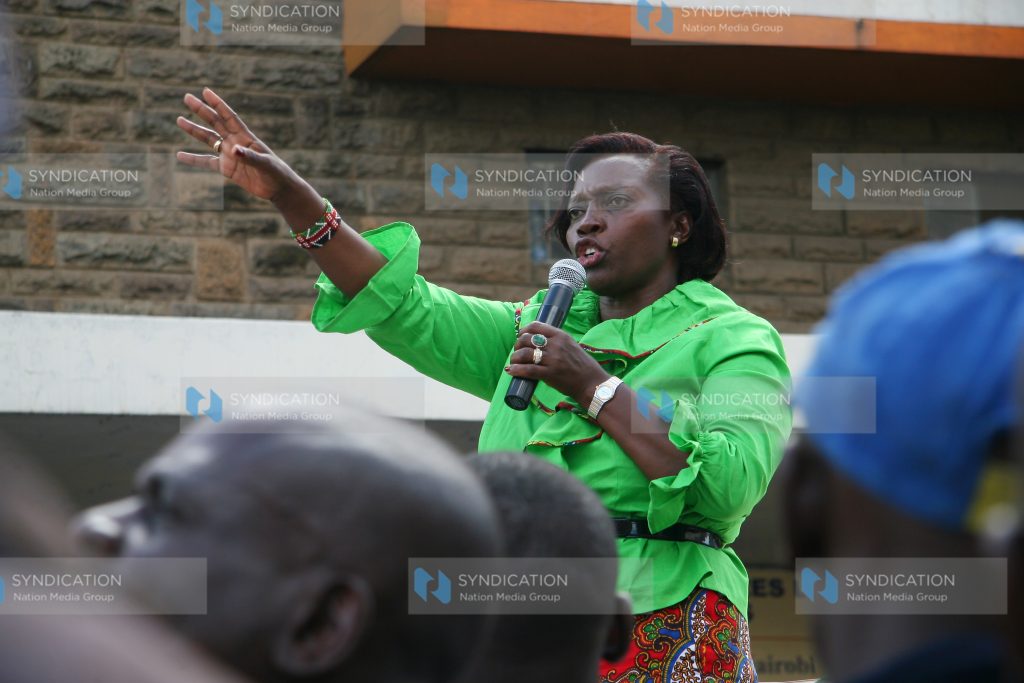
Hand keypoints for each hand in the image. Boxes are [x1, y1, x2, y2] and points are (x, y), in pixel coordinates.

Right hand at [176, 87, 303, 201]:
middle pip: (215, 123)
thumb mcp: (265, 164)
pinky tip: (179, 155)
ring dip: (194, 130)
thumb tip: (233, 150)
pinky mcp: (226, 168)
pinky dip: (193, 159)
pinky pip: (206, 162)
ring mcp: (229, 155)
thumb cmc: (276, 173)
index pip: (229, 117)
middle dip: (201, 110)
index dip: (218, 104)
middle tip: (187, 97)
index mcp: (246, 137)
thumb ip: (250, 157)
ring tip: (179, 120)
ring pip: (208, 139)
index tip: (206, 91)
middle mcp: (235, 142)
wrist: (278, 188)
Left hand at [505, 322, 610, 404]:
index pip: (535, 326)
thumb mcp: (571, 345)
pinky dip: (517, 369)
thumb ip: (556, 342)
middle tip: (517, 352)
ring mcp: (553, 359)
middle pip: (527, 339)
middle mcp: (556, 345)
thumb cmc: (582, 365)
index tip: (520, 337)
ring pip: (525, 353)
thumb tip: (537, 342)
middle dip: (517, 345)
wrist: (591, 383)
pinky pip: (528, 370)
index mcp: (560, 335)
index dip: (523, 331)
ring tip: (514, 362)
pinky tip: (511, 370)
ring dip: (515, 357)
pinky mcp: (550, 374)